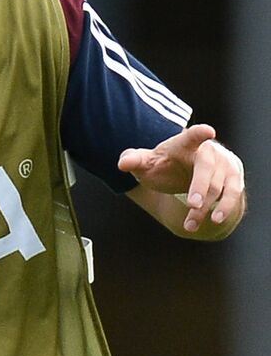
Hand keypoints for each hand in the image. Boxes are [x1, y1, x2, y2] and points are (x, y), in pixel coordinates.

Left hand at [119, 124, 245, 232]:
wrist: (186, 174)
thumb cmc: (164, 165)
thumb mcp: (146, 163)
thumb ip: (134, 160)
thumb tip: (122, 163)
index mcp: (184, 144)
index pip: (192, 136)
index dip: (200, 133)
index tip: (208, 131)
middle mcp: (209, 152)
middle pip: (207, 168)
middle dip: (201, 186)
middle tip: (193, 205)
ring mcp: (225, 165)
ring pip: (220, 186)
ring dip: (208, 207)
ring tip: (191, 225)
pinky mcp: (234, 179)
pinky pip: (233, 195)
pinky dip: (223, 209)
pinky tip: (211, 221)